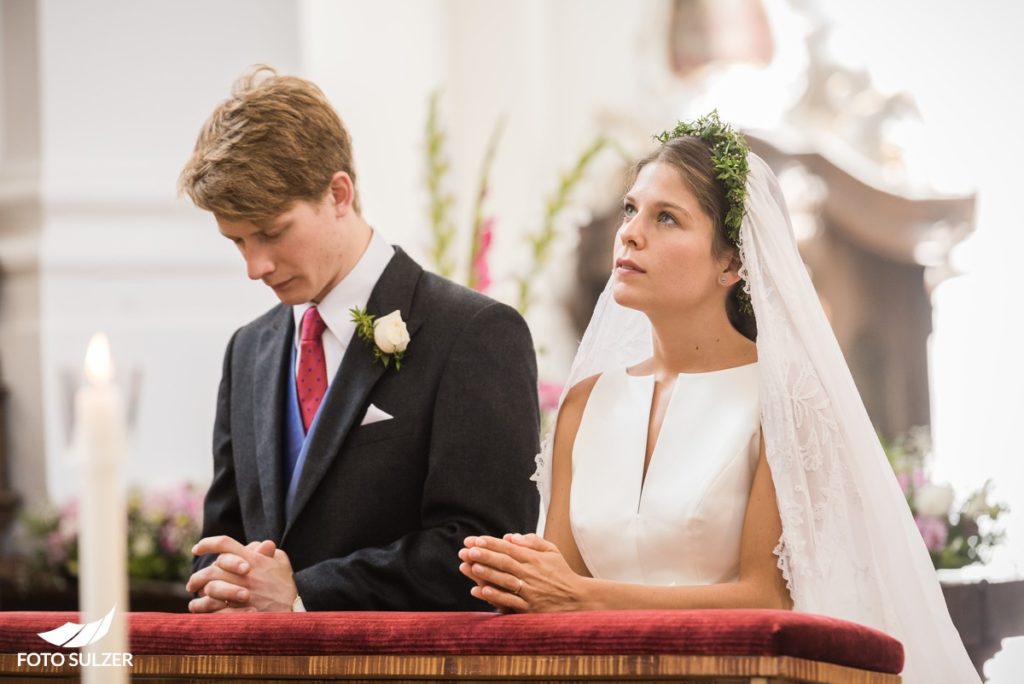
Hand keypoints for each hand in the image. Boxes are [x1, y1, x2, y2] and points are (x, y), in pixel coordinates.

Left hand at [187, 536, 296, 612]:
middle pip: (212, 569)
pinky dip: (205, 611)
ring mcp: (243, 593)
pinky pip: (216, 610)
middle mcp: (245, 574)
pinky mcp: (242, 611)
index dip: (207, 543)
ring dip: (199, 595)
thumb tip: (257, 546)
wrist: (298, 607)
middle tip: (192, 583)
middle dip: (197, 576)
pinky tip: (200, 612)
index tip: (196, 548)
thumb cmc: (288, 584)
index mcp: (252, 559)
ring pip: (210, 590)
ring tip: (194, 600)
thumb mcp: (281, 561)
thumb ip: (267, 551)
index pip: (225, 544)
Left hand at [457, 533, 584, 612]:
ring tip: (469, 566)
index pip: (509, 548)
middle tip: (466, 550)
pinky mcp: (529, 608)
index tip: (475, 540)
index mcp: (534, 558)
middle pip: (504, 562)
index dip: (491, 543)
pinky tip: (480, 590)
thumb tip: (509, 537)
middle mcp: (531, 573)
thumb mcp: (552, 551)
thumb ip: (532, 541)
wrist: (578, 599)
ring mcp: (529, 591)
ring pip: (505, 580)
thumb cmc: (561, 573)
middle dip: (484, 555)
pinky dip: (495, 596)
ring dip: (486, 573)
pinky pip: (509, 601)